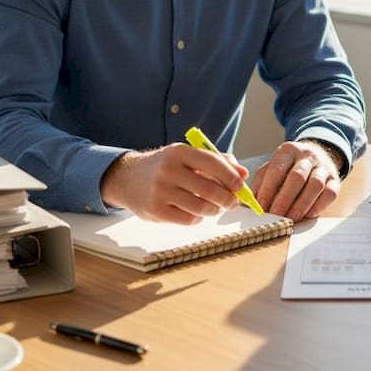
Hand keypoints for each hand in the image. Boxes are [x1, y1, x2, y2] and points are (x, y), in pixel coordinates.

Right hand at [100, 143, 247, 224]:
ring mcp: (161, 191)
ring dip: (214, 210)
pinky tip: (196, 213)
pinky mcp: (156, 210)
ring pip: (200, 207)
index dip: (231, 176)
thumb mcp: (187, 156)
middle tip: (233, 203)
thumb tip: (243, 174)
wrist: (127, 178)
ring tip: (214, 208)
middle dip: (227, 199)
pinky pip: (187, 219)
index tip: (240, 185)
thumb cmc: (165, 167)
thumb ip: (216, 162)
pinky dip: (197, 218)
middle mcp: (169, 170)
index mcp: (179, 152)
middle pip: (209, 189)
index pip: (213, 163)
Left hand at [251, 140, 341, 219]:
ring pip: (315, 184)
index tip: (261, 206)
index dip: (268, 189)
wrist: (318, 155)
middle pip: (297, 177)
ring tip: (291, 218)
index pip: (276, 169)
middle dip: (285, 198)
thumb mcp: (273, 167)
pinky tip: (308, 214)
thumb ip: (261, 183)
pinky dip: (319, 205)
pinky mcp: (335, 179)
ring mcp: (323, 167)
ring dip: (302, 204)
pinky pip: (330, 193)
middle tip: (276, 215)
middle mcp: (307, 156)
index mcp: (288, 151)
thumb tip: (250, 203)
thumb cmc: (290, 167)